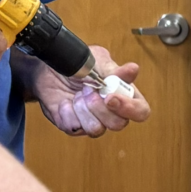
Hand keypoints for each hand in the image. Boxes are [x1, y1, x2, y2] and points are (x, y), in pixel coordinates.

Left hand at [35, 48, 150, 137]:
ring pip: (96, 129)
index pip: (140, 111)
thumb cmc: (78, 65)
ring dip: (83, 110)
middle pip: (119, 124)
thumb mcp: (98, 61)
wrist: (50, 69)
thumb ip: (115, 71)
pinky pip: (74, 128)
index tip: (111, 98)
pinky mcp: (74, 126)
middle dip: (100, 107)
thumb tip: (133, 70)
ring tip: (76, 95)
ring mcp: (93, 121)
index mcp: (124, 95)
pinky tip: (64, 102)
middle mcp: (111, 112)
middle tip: (88, 90)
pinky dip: (67, 112)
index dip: (130, 108)